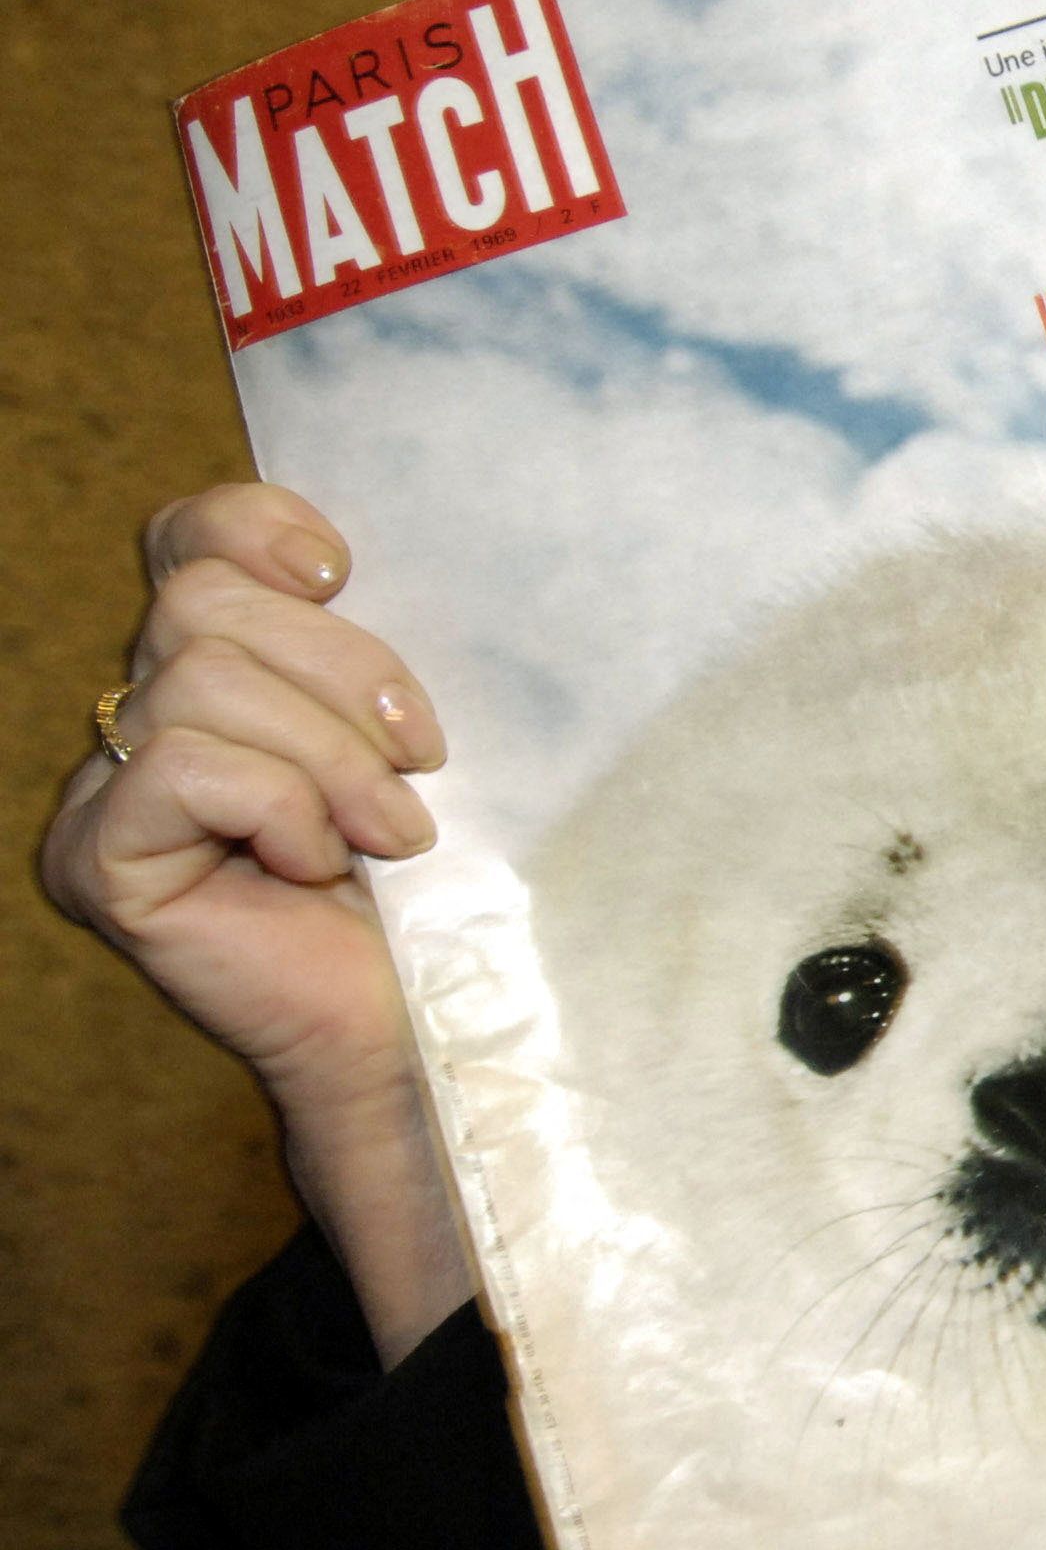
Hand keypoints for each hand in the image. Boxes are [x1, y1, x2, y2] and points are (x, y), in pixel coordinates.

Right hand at [40, 484, 469, 1359]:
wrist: (429, 1023)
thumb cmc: (443, 882)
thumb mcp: (417, 735)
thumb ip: (369, 649)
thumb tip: (344, 560)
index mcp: (216, 672)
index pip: (191, 539)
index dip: (258, 526)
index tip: (344, 571)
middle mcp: (138, 721)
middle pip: (203, 599)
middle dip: (340, 668)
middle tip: (420, 759)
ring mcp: (104, 794)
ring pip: (203, 675)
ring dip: (331, 755)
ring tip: (391, 832)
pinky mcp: (99, 860)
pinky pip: (184, 765)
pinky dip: (281, 806)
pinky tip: (321, 865)